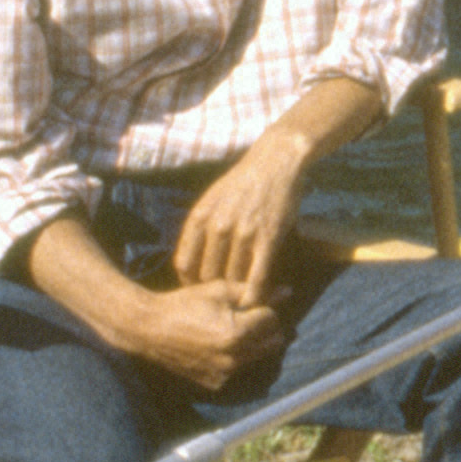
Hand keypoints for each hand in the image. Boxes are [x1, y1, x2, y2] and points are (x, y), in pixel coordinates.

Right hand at [126, 277, 286, 392]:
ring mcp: (224, 374)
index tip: (249, 304)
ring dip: (254, 343)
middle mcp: (233, 358)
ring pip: (258, 356)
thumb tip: (288, 291)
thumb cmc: (185, 304)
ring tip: (232, 329)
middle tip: (248, 317)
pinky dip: (238, 357)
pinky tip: (220, 345)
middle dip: (265, 328)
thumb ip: (255, 292)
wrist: (150, 330)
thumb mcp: (220, 291)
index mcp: (237, 333)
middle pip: (273, 342)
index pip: (272, 320)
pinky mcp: (214, 383)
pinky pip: (239, 369)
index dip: (264, 308)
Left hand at [175, 136, 312, 294]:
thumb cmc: (244, 181)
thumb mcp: (212, 198)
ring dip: (236, 293)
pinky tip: (254, 301)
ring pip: (232, 279)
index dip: (190, 282)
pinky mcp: (268, 239)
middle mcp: (218, 227)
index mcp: (200, 217)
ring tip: (240, 300)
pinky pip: (257, 277)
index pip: (184, 264)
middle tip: (223, 298)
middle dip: (214, 290)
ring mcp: (244, 233)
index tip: (200, 288)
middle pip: (207, 276)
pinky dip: (254, 294)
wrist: (276, 161)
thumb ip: (201, 226)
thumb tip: (193, 258)